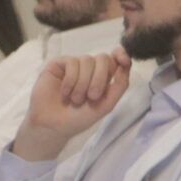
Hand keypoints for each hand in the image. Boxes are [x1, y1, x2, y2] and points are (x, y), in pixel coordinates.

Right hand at [12, 53, 129, 161]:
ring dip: (83, 83)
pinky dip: (71, 80)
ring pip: (87, 60)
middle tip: (92, 97)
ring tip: (75, 99)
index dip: (121, 55)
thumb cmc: (78, 118)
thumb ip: (120, 85)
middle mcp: (89, 69)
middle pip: (103, 58)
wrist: (53, 125)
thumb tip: (127, 65)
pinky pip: (72, 62)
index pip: (115, 59)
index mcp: (102, 78)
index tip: (123, 61)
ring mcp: (74, 66)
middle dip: (100, 78)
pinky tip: (65, 92)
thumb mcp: (106, 105)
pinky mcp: (59, 64)